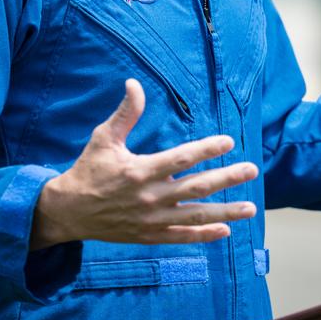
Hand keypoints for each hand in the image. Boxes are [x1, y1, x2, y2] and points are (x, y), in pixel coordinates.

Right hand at [31, 79, 258, 248]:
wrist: (69, 211)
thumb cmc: (89, 170)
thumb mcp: (103, 138)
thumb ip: (124, 113)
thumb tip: (134, 83)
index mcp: (140, 170)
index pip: (181, 158)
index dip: (206, 149)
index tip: (228, 141)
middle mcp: (150, 196)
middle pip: (196, 187)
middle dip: (227, 178)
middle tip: (251, 169)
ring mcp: (151, 219)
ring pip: (195, 216)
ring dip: (226, 212)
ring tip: (251, 207)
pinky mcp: (149, 235)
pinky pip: (181, 236)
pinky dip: (203, 235)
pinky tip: (225, 230)